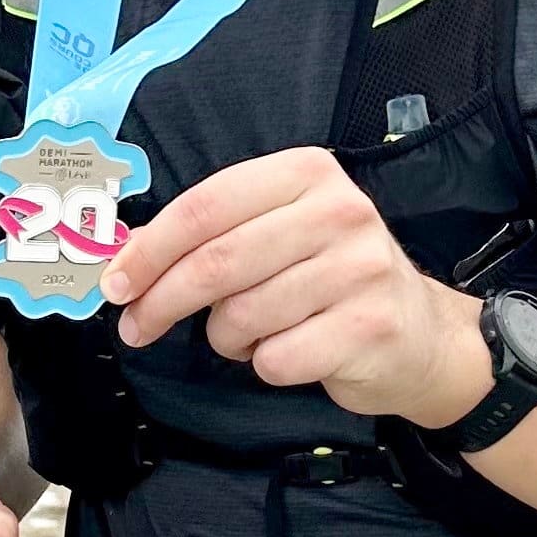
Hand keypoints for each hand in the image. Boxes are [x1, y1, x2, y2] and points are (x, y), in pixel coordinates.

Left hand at [104, 147, 494, 417]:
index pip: (205, 206)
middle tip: (137, 327)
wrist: (420, 334)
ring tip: (250, 333)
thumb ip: (211, 235)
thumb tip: (127, 256)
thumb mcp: (278, 234)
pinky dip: (266, 363)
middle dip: (162, 302)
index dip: (150, 250)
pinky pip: (276, 358)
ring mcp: (359, 269)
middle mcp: (339, 212)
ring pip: (242, 316)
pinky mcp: (369, 327)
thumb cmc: (332, 279)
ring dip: (227, 337)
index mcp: (306, 173)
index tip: (116, 283)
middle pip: (216, 262)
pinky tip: (291, 349)